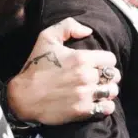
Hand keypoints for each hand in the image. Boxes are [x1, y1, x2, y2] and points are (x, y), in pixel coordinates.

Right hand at [6, 18, 122, 124]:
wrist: (23, 97)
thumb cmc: (36, 66)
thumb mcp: (47, 38)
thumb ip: (68, 26)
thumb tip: (88, 31)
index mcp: (82, 58)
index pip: (110, 59)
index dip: (106, 61)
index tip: (98, 64)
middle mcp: (86, 76)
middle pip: (114, 75)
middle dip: (108, 76)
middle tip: (100, 78)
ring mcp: (85, 95)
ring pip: (112, 92)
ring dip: (108, 91)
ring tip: (100, 90)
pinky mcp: (82, 111)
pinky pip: (107, 108)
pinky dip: (106, 106)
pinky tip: (98, 102)